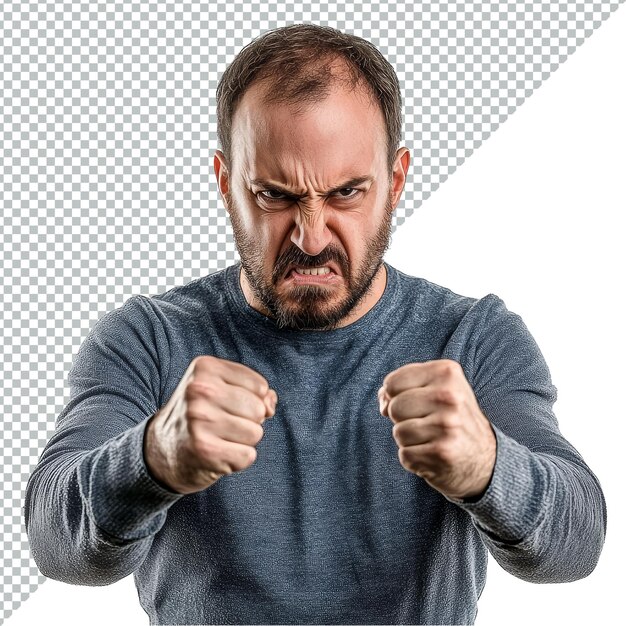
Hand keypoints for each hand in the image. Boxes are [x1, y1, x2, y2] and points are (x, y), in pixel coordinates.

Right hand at [144, 355, 277, 494]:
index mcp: (205, 368)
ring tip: (219, 438)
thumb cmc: (200, 416)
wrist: (161, 450)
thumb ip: (254, 391)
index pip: (260, 386)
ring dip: (243, 441)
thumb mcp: (221, 390)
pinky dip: (237, 460)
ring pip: (255, 433)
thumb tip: (270, 403)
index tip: (227, 405)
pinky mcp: (204, 449)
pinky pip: (248, 456)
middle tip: (222, 424)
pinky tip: (217, 454)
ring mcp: (200, 420)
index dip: (252, 400)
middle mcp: (200, 390)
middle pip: (258, 410)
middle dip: (249, 421)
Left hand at [378, 359, 495, 499]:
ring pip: (398, 432)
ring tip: (431, 439)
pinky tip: (433, 455)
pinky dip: (414, 459)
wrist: (486, 459)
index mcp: (447, 372)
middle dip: (403, 419)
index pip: (393, 382)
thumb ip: (402, 387)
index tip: (416, 403)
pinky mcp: (442, 452)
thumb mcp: (435, 389)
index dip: (395, 396)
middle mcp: (450, 396)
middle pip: (394, 407)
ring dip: (409, 440)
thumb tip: (382, 401)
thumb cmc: (451, 418)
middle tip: (427, 423)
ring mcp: (447, 425)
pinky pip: (405, 455)